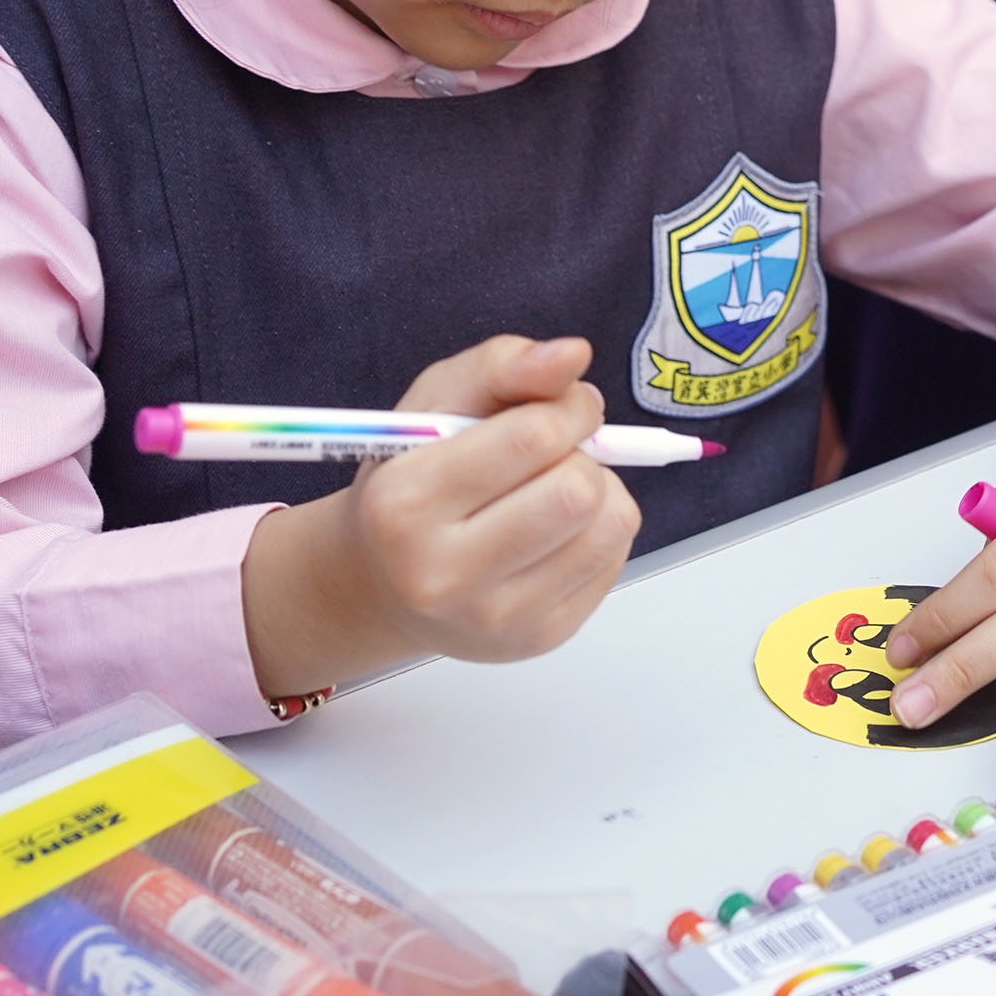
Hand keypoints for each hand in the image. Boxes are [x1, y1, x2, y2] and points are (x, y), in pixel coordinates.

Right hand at [241, 334, 641, 697]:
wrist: (381, 583)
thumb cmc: (411, 477)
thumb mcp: (435, 402)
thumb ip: (502, 365)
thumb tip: (573, 356)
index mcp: (404, 506)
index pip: (533, 438)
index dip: (568, 406)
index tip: (562, 403)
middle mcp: (443, 575)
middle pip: (577, 491)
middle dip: (582, 452)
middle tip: (557, 450)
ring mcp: (495, 618)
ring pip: (610, 525)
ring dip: (599, 490)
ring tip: (555, 488)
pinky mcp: (538, 640)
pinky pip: (614, 561)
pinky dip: (599, 530)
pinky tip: (556, 529)